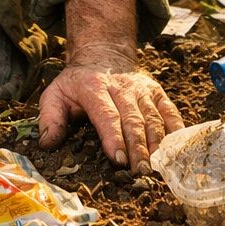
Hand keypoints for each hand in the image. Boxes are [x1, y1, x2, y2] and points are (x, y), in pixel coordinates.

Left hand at [36, 0, 183, 169]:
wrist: (102, 55)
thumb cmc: (77, 83)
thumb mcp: (55, 94)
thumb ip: (49, 118)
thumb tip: (47, 144)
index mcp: (94, 88)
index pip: (107, 115)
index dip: (114, 137)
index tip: (119, 160)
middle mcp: (121, 87)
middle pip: (133, 119)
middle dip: (138, 147)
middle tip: (141, 171)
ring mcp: (141, 89)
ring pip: (153, 116)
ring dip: (157, 142)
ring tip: (157, 165)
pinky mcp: (155, 91)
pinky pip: (169, 109)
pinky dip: (175, 128)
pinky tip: (177, 147)